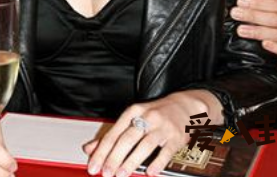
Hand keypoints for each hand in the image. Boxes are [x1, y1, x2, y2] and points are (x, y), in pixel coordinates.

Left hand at [83, 90, 221, 176]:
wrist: (186, 106)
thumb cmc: (155, 114)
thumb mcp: (133, 118)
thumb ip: (112, 135)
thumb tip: (90, 149)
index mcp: (132, 112)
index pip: (113, 134)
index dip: (102, 151)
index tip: (94, 166)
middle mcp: (146, 117)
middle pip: (126, 139)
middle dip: (114, 158)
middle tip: (106, 173)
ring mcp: (162, 127)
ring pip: (144, 145)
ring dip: (131, 161)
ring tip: (122, 175)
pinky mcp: (176, 136)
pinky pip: (166, 151)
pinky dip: (157, 162)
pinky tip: (149, 172)